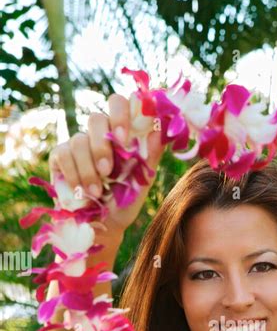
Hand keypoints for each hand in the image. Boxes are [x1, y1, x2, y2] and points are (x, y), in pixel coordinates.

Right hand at [48, 94, 163, 241]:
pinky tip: (82, 191)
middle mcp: (99, 134)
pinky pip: (63, 154)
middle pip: (95, 118)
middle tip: (108, 170)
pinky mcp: (60, 156)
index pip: (119, 104)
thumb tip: (161, 128)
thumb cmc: (125, 201)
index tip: (123, 137)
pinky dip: (74, 174)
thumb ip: (151, 155)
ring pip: (79, 140)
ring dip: (88, 168)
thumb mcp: (142, 182)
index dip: (120, 113)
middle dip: (101, 144)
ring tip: (97, 191)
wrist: (104, 226)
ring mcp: (78, 144)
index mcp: (121, 134)